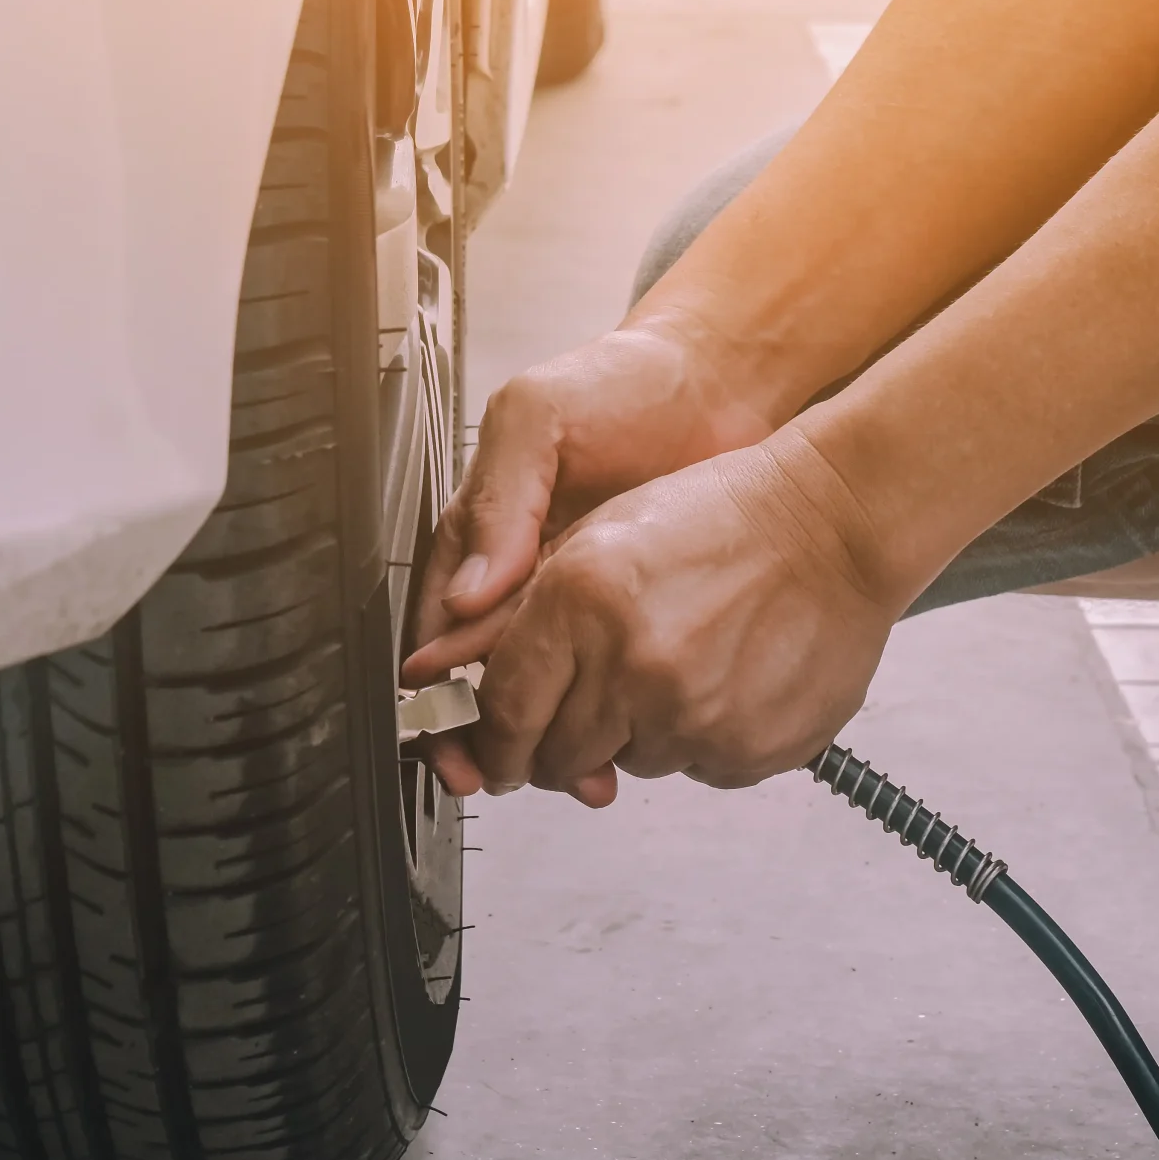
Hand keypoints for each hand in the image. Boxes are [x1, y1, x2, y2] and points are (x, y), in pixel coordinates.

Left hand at [406, 431, 904, 799]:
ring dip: (634, 732)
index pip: (504, 711)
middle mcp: (631, 666)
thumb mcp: (597, 536)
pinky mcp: (744, 750)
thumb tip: (443, 679)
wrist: (837, 523)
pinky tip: (723, 677)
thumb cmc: (722, 515)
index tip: (489, 749)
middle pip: (554, 757)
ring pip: (626, 763)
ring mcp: (692, 716)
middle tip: (587, 707)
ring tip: (678, 663)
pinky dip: (698, 738)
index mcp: (579, 602)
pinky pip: (693, 769)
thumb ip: (519, 615)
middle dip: (555, 743)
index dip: (489, 739)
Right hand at [408, 318, 783, 804]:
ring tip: (577, 776)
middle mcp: (525, 572)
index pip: (441, 623)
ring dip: (553, 739)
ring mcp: (582, 597)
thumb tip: (468, 592)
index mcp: (484, 529)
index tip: (446, 733)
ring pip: (550, 689)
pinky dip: (613, 721)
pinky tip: (624, 750)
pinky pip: (610, 681)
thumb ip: (499, 499)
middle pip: (487, 673)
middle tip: (503, 774)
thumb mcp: (539, 418)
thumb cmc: (622, 383)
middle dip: (489, 734)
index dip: (437, 687)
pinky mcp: (636, 613)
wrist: (721, 383)